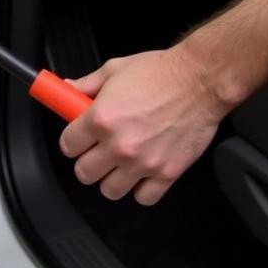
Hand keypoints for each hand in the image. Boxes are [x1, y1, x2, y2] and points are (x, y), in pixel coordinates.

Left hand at [58, 46, 227, 205]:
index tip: (78, 137)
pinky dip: (141, 189)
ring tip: (120, 161)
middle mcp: (119, 145)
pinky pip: (143, 198)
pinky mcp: (166, 174)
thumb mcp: (115, 68)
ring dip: (111, 177)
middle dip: (87, 160)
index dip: (72, 139)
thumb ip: (87, 83)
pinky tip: (143, 171)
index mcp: (102, 118)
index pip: (68, 145)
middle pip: (84, 173)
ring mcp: (142, 163)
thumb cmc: (160, 71)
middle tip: (97, 149)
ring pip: (110, 190)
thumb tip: (67, 89)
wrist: (199, 80)